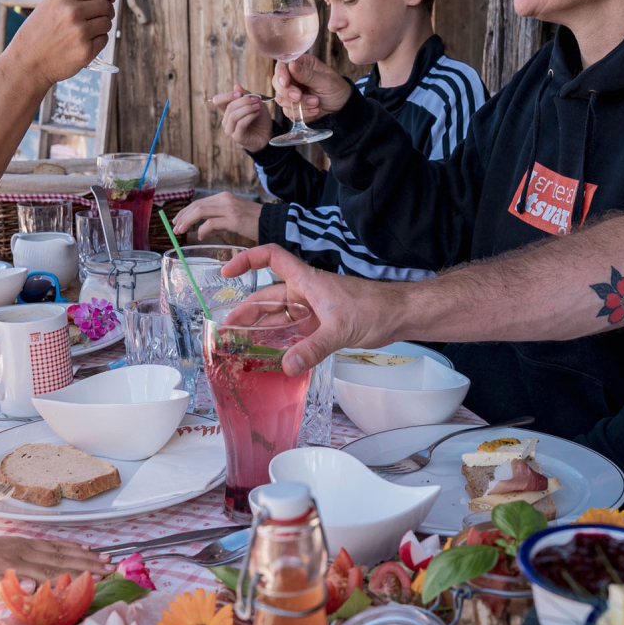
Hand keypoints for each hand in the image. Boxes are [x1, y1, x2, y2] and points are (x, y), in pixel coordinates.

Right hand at [0, 0, 116, 83]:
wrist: (27, 62)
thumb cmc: (38, 33)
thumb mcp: (49, 6)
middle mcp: (72, 11)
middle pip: (106, 6)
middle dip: (108, 10)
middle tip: (103, 15)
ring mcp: (80, 32)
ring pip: (107, 23)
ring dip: (102, 26)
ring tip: (88, 31)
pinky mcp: (86, 51)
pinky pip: (104, 39)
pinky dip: (99, 40)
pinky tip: (84, 43)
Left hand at [0, 536, 109, 606]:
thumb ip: (1, 588)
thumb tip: (35, 587)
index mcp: (11, 565)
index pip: (51, 573)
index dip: (77, 578)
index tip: (100, 581)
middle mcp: (19, 551)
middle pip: (60, 558)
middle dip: (87, 564)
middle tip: (113, 570)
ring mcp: (18, 544)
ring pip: (57, 549)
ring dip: (82, 554)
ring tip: (104, 558)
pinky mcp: (14, 542)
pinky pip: (46, 542)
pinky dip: (66, 544)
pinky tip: (78, 546)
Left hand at [171, 192, 263, 243]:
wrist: (272, 222)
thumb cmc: (254, 222)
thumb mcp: (234, 217)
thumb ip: (219, 220)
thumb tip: (205, 229)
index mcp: (224, 197)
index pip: (199, 202)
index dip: (186, 211)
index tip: (177, 220)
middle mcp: (225, 199)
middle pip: (197, 205)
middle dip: (183, 216)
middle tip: (175, 227)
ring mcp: (229, 208)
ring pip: (200, 211)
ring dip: (187, 221)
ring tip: (181, 231)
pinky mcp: (233, 219)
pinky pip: (211, 223)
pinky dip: (202, 230)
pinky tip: (200, 236)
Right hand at [213, 86, 274, 150]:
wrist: (268, 133)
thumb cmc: (260, 118)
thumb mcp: (255, 102)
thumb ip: (246, 94)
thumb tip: (236, 86)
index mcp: (227, 110)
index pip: (218, 100)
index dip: (227, 95)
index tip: (240, 93)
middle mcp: (226, 120)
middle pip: (229, 107)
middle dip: (244, 101)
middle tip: (256, 100)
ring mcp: (230, 130)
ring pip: (233, 115)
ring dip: (247, 109)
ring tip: (257, 106)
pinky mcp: (237, 137)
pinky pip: (240, 124)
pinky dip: (250, 116)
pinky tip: (257, 113)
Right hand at [224, 244, 401, 374]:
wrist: (398, 316)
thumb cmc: (374, 308)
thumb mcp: (340, 328)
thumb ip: (313, 348)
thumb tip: (286, 366)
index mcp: (307, 280)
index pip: (271, 258)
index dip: (247, 260)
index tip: (226, 271)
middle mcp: (305, 292)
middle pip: (267, 295)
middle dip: (245, 309)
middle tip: (225, 328)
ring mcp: (312, 309)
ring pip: (278, 315)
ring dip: (258, 326)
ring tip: (237, 342)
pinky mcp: (320, 325)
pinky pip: (292, 330)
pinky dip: (278, 339)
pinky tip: (266, 352)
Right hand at [273, 54, 351, 120]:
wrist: (343, 108)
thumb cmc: (337, 90)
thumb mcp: (326, 81)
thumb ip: (307, 75)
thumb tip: (291, 64)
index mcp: (302, 64)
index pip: (282, 65)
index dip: (281, 74)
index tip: (286, 83)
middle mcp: (294, 77)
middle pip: (277, 82)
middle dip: (287, 92)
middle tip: (299, 96)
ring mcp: (292, 92)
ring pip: (281, 98)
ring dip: (298, 103)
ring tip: (316, 103)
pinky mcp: (292, 106)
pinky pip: (287, 111)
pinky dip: (300, 112)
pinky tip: (315, 110)